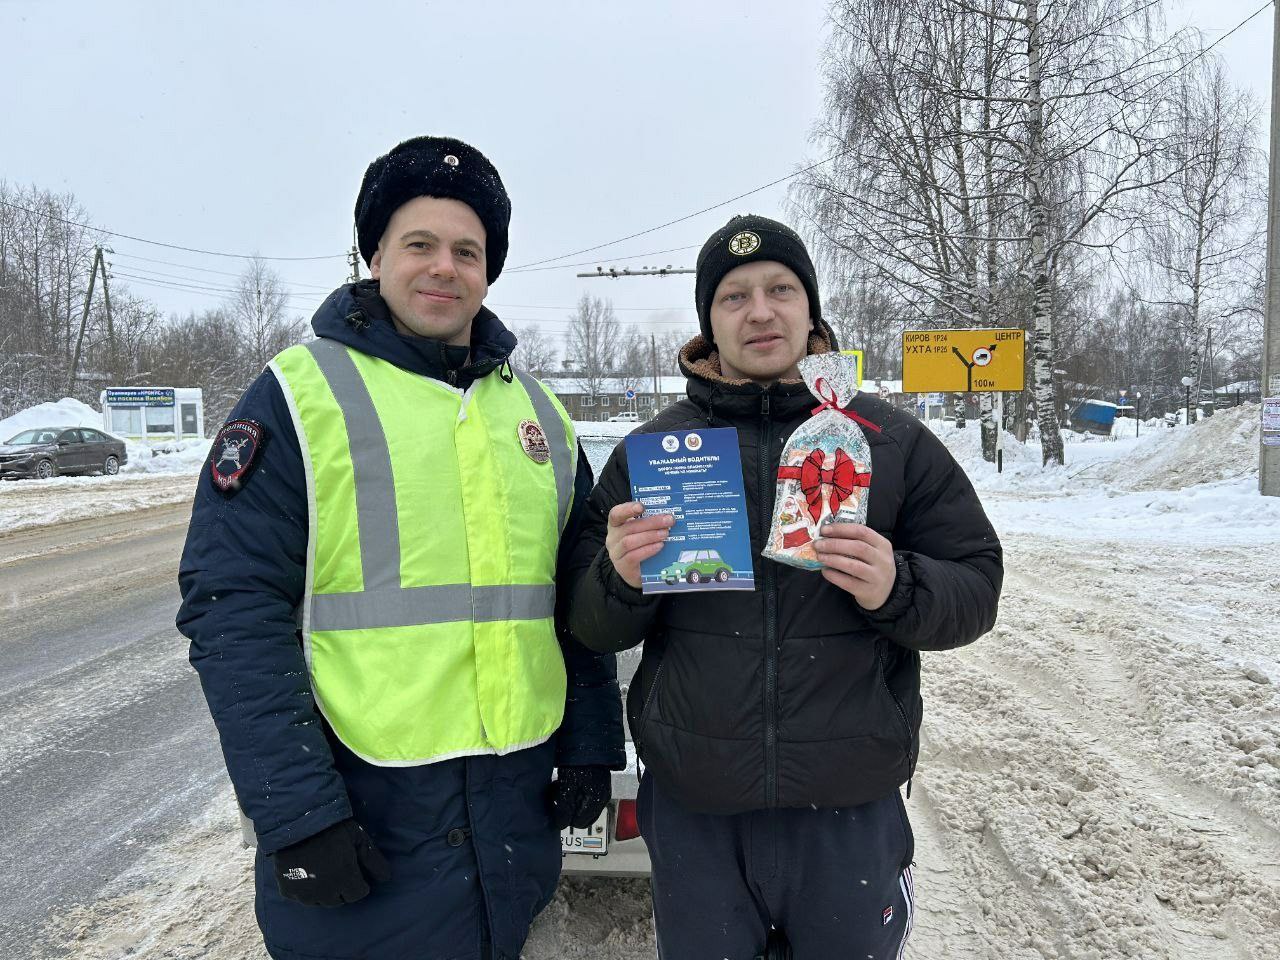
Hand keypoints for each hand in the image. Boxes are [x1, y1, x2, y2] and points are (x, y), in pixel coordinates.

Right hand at [271, 819, 390, 906]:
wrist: (297, 821)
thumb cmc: (332, 827)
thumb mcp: (358, 838)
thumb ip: (373, 860)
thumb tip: (386, 878)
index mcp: (345, 879)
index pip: (358, 894)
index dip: (359, 882)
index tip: (354, 870)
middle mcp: (325, 891)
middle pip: (339, 899)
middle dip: (342, 887)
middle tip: (337, 868)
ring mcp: (304, 893)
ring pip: (320, 901)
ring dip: (323, 890)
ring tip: (321, 870)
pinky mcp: (287, 890)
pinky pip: (299, 897)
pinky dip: (303, 888)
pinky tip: (304, 872)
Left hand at [549, 765, 611, 828]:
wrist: (589, 741)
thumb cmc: (578, 764)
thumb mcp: (567, 787)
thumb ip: (564, 807)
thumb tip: (560, 824)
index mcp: (595, 802)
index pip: (579, 823)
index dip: (565, 818)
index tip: (555, 808)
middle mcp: (602, 799)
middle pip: (584, 817)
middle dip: (569, 812)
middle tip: (557, 801)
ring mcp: (602, 790)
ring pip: (584, 807)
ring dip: (572, 803)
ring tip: (560, 790)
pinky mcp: (598, 782)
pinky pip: (586, 797)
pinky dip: (576, 795)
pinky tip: (567, 784)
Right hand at [605, 502, 673, 589]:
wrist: (636, 571)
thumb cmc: (640, 546)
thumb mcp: (642, 532)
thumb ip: (650, 523)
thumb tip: (668, 515)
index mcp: (616, 525)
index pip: (616, 514)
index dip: (627, 509)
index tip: (642, 506)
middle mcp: (612, 538)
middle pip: (628, 527)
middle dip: (651, 523)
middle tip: (668, 520)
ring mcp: (615, 553)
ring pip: (629, 542)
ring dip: (650, 536)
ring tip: (665, 534)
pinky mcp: (622, 566)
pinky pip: (633, 556)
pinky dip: (648, 550)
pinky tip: (659, 546)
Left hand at [812, 523, 896, 610]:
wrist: (887, 591)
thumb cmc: (873, 566)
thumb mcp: (872, 551)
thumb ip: (854, 542)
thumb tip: (825, 536)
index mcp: (883, 544)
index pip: (862, 531)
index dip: (841, 529)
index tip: (824, 530)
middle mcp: (883, 560)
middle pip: (857, 547)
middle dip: (834, 544)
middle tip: (818, 544)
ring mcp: (877, 577)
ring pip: (853, 566)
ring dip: (833, 559)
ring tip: (820, 556)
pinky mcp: (868, 591)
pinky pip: (848, 582)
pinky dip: (834, 576)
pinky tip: (825, 571)